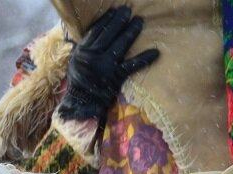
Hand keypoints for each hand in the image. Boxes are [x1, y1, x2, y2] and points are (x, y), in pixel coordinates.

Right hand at [57, 6, 159, 123]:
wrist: (81, 104)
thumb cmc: (80, 82)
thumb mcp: (76, 62)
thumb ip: (85, 48)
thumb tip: (97, 32)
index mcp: (82, 51)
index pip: (96, 31)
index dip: (106, 19)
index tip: (114, 11)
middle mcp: (93, 57)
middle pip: (109, 34)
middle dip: (120, 20)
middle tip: (128, 11)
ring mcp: (105, 67)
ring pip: (121, 44)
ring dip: (132, 31)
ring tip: (139, 22)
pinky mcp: (115, 78)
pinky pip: (132, 66)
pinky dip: (144, 58)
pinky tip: (155, 52)